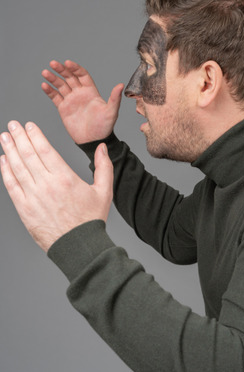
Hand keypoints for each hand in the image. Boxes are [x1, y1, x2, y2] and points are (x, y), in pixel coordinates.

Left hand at [0, 121, 112, 251]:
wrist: (78, 246)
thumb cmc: (91, 220)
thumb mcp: (104, 192)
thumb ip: (104, 167)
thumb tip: (102, 147)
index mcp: (65, 178)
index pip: (45, 150)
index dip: (35, 135)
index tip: (28, 125)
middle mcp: (46, 185)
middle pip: (28, 155)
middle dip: (19, 137)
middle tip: (12, 125)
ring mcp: (33, 197)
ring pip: (18, 168)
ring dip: (9, 150)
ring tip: (4, 137)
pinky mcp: (24, 209)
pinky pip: (12, 186)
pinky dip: (6, 172)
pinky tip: (2, 161)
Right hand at [41, 60, 123, 143]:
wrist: (94, 141)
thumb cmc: (104, 127)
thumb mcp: (111, 112)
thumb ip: (114, 98)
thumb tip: (121, 85)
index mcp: (91, 91)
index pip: (82, 75)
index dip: (75, 68)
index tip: (67, 63)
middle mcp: (80, 93)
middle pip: (69, 77)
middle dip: (61, 70)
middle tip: (53, 63)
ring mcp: (71, 100)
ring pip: (60, 85)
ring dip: (53, 78)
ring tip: (45, 72)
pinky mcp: (63, 108)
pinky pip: (55, 97)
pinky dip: (49, 91)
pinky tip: (44, 85)